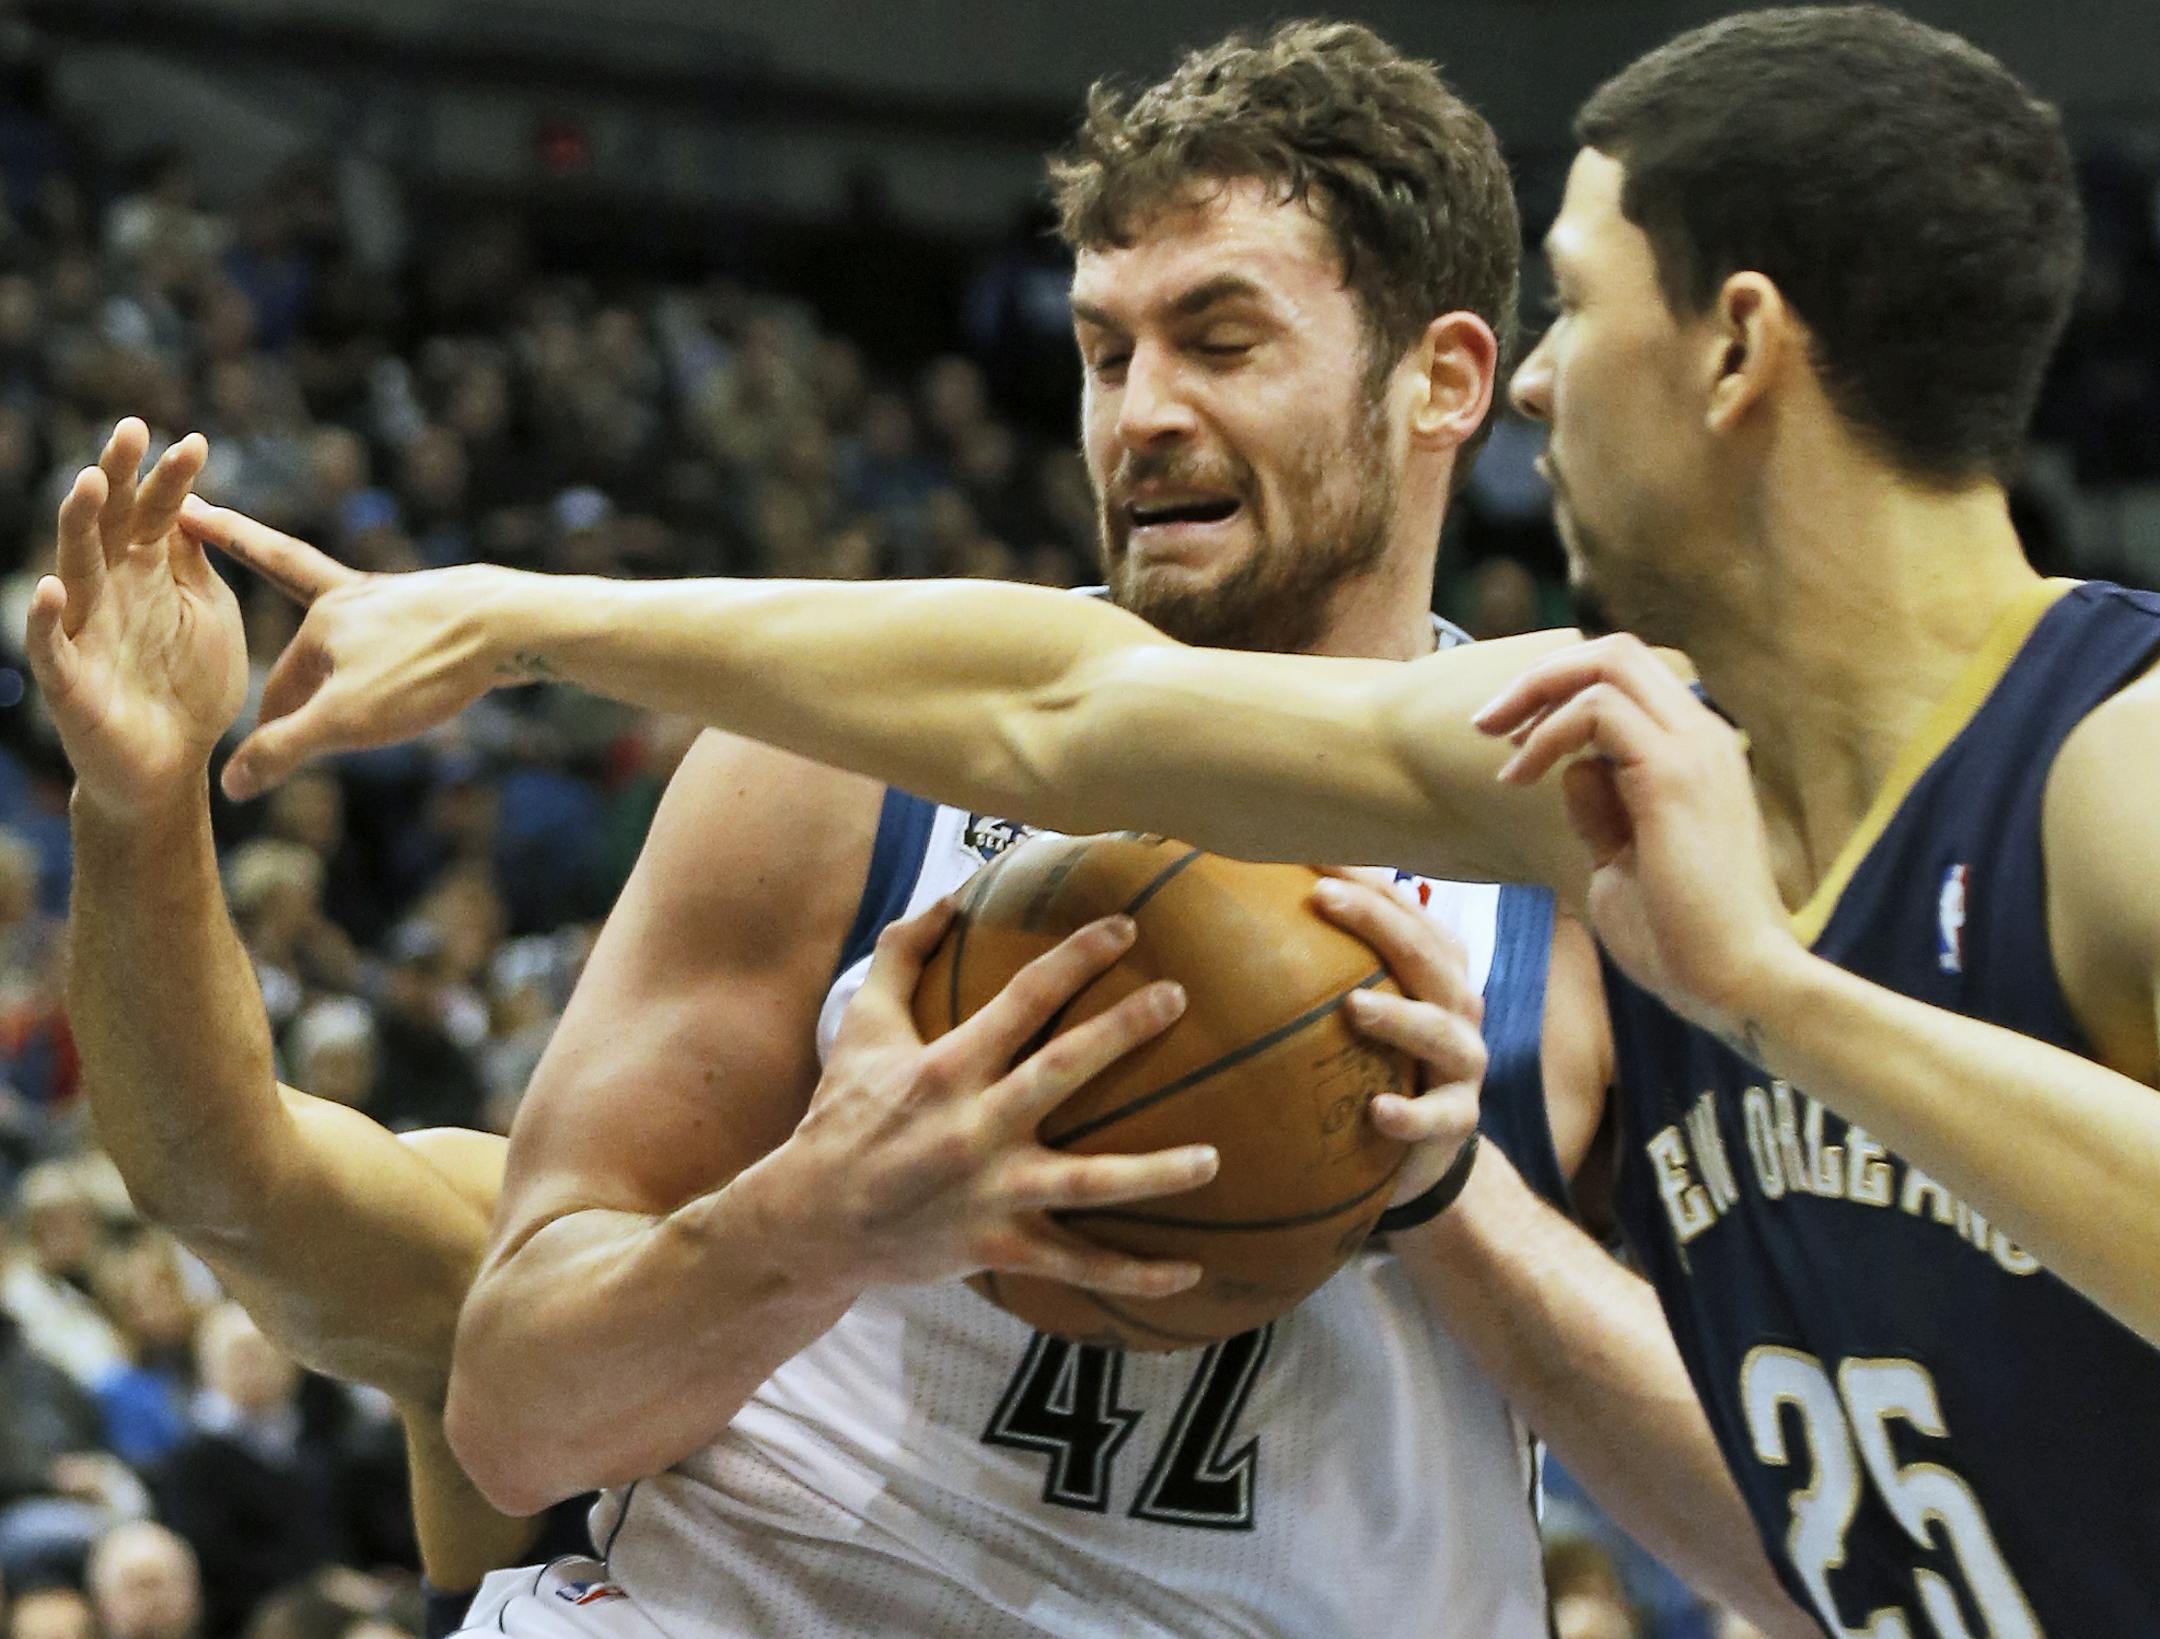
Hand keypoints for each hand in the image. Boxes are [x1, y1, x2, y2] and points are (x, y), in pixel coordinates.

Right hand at [24, 421, 240, 819]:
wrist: (174, 764)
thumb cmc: (192, 685)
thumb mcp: (208, 614)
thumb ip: (194, 565)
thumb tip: (192, 504)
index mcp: (146, 574)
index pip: (154, 515)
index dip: (171, 479)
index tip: (197, 441)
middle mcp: (109, 592)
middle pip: (108, 525)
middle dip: (117, 477)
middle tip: (131, 430)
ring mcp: (84, 630)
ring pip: (74, 568)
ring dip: (79, 526)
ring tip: (89, 484)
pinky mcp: (69, 680)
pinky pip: (53, 646)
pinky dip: (47, 618)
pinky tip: (52, 589)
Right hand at [176, 499, 520, 798]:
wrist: (516, 623)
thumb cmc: (426, 669)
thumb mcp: (345, 721)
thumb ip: (284, 750)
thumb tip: (229, 785)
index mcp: (323, 618)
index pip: (283, 683)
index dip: (272, 726)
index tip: (263, 759)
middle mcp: (358, 597)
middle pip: (302, 607)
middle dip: (248, 550)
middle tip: (203, 515)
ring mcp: (405, 598)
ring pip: (355, 617)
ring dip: (331, 618)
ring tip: (318, 602)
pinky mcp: (447, 607)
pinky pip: (404, 628)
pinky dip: (391, 637)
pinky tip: (412, 637)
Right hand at [782, 897, 1217, 1296]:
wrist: (811, 1220)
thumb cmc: (843, 1114)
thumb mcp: (861, 1027)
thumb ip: (901, 955)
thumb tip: (952, 896)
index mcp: (948, 1066)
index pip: (1024, 997)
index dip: (1077, 957)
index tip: (1128, 928)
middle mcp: (975, 1126)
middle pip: (1063, 1071)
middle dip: (1123, 1031)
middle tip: (1177, 997)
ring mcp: (992, 1191)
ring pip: (1088, 1183)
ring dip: (1154, 1174)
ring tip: (1213, 1159)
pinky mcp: (1000, 1246)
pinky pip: (1077, 1265)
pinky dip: (1134, 1277)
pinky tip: (1190, 1273)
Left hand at [1310, 871, 1485, 1201]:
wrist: (1419, 1146)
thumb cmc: (1373, 1058)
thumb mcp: (1354, 1004)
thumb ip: (1317, 960)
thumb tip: (1235, 902)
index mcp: (1433, 966)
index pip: (1405, 909)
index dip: (1365, 879)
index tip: (1310, 853)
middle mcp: (1455, 1006)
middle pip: (1426, 955)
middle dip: (1377, 922)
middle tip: (1323, 898)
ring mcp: (1462, 1063)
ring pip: (1440, 1031)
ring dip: (1399, 1016)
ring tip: (1354, 1005)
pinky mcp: (1457, 1120)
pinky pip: (1438, 1118)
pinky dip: (1410, 1114)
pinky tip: (1377, 1110)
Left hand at [1474, 634, 1801, 1042]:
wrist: (1735, 983)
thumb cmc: (1680, 936)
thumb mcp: (1623, 860)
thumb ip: (1603, 809)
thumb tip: (1574, 770)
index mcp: (1697, 753)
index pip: (1629, 678)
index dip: (1562, 692)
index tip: (1512, 739)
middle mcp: (1703, 736)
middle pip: (1616, 652)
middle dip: (1541, 675)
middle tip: (1486, 724)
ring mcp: (1694, 748)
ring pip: (1607, 663)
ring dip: (1536, 694)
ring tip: (1496, 745)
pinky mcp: (1673, 774)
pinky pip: (1598, 712)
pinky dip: (1548, 734)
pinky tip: (1519, 777)